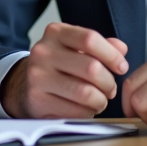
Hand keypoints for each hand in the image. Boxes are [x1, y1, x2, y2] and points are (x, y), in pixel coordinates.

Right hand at [1, 22, 128, 118]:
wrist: (25, 85)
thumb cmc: (59, 65)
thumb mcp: (76, 48)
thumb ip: (101, 46)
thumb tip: (121, 49)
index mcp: (55, 33)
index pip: (90, 39)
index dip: (112, 55)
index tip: (121, 66)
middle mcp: (43, 52)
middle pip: (92, 68)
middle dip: (109, 82)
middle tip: (110, 88)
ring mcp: (38, 76)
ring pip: (85, 93)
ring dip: (100, 100)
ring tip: (99, 99)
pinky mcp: (37, 100)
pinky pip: (75, 112)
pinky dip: (87, 113)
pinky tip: (84, 108)